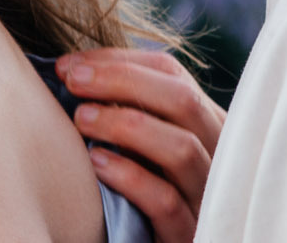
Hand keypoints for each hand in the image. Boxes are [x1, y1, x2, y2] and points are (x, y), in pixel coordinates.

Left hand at [57, 48, 225, 242]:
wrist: (155, 241)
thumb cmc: (146, 188)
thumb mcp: (149, 142)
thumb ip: (132, 109)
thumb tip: (72, 71)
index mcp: (206, 121)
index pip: (171, 72)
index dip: (119, 61)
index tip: (70, 65)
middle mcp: (216, 152)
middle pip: (182, 99)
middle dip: (122, 81)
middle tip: (73, 81)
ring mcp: (206, 195)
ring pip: (180, 147)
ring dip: (125, 125)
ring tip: (81, 119)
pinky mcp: (188, 232)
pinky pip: (165, 201)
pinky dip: (129, 177)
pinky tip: (96, 164)